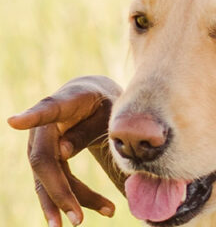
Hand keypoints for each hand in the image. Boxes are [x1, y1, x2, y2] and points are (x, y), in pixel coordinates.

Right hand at [7, 75, 124, 226]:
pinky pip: (53, 182)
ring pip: (46, 178)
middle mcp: (43, 128)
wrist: (90, 97)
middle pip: (44, 161)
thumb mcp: (106, 110)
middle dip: (60, 191)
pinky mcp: (45, 159)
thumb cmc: (100, 102)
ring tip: (78, 222)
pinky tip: (78, 216)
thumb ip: (86, 129)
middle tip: (77, 218)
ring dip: (62, 202)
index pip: (45, 110)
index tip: (14, 121)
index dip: (30, 117)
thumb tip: (61, 153)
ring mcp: (40, 146)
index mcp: (62, 104)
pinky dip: (67, 199)